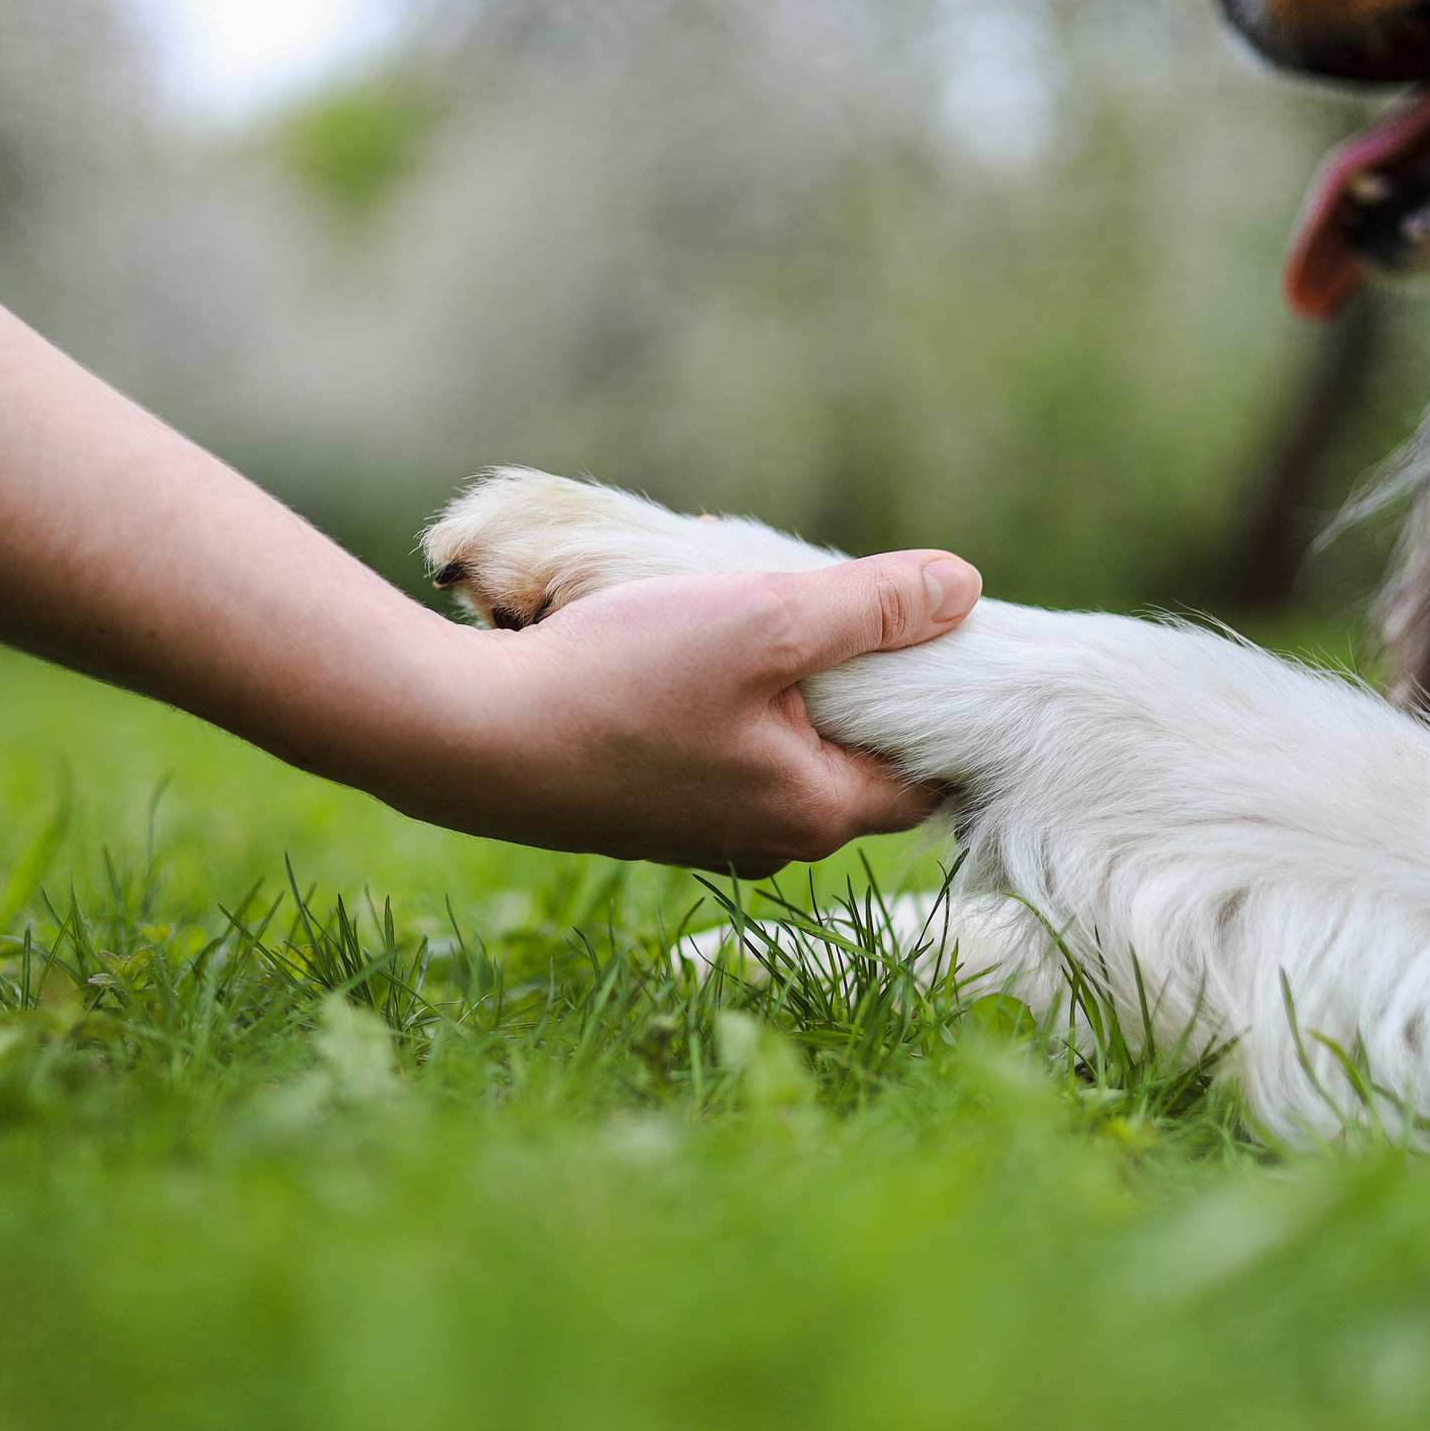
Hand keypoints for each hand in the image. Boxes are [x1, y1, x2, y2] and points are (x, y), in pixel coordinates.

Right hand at [384, 552, 982, 873]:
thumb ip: (871, 608)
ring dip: (781, 693)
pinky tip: (684, 650)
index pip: (924, 776)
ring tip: (751, 620)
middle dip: (856, 690)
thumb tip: (963, 589)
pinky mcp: (644, 812)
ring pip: (780, 755)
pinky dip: (722, 706)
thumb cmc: (618, 680)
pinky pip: (717, 754)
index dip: (936, 703)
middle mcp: (766, 841)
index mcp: (814, 812)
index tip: (923, 632)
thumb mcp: (765, 619)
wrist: (466, 736)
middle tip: (837, 607)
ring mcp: (700, 833)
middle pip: (852, 763)